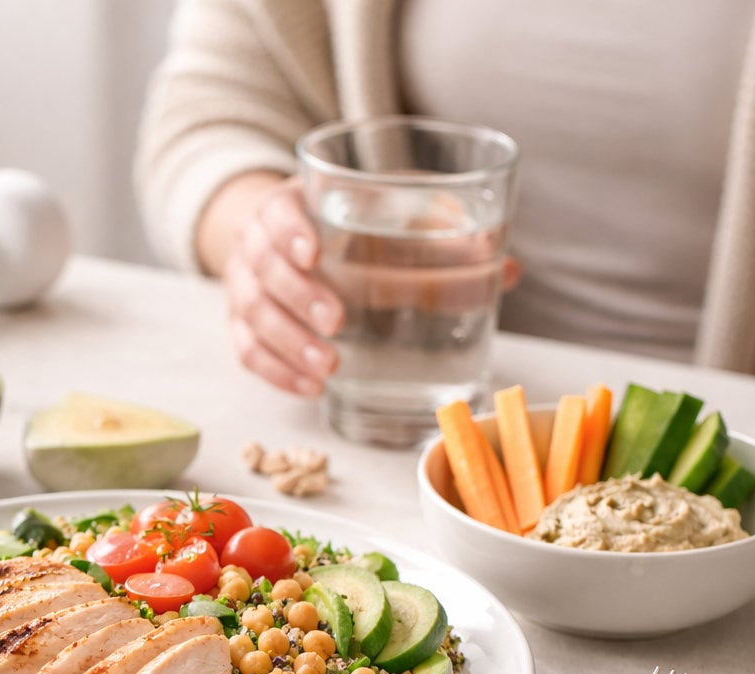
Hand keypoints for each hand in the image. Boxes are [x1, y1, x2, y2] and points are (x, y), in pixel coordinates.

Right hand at [201, 173, 521, 396]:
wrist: (294, 239)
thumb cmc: (355, 224)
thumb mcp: (393, 214)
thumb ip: (445, 234)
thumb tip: (509, 270)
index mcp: (292, 206)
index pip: (277, 213)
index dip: (290, 232)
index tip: (316, 252)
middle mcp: (258, 246)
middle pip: (263, 270)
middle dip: (299, 297)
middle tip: (338, 321)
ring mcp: (245, 288)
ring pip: (253, 316)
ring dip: (290, 344)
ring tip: (329, 368)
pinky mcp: (245, 326)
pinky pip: (248, 351)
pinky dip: (277, 372)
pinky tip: (310, 387)